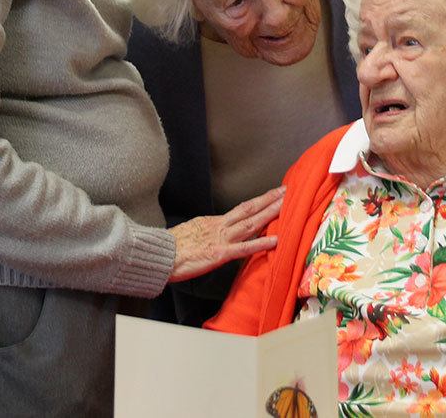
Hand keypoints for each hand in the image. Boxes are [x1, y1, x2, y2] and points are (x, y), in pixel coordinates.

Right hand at [168, 186, 284, 282]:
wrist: (158, 255)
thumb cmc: (171, 248)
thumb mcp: (192, 233)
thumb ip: (207, 232)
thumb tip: (215, 232)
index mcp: (213, 222)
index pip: (241, 209)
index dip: (258, 202)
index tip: (273, 194)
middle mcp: (220, 226)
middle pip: (249, 210)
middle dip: (269, 200)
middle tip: (287, 190)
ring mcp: (221, 239)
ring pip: (250, 224)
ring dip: (269, 213)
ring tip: (286, 205)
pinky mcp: (219, 254)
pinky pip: (243, 248)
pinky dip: (260, 243)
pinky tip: (275, 240)